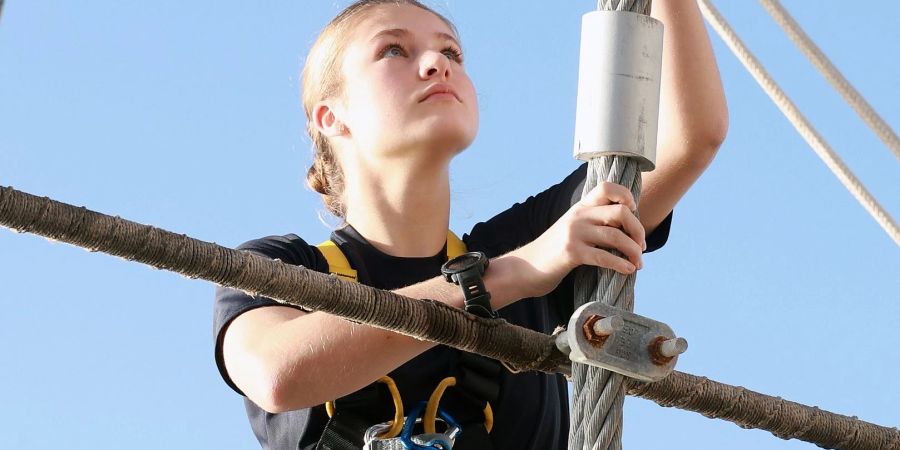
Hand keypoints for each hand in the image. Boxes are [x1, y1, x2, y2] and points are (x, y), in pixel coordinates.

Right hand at [510, 182, 646, 297]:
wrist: (528, 267)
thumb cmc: (555, 251)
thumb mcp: (573, 228)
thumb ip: (594, 222)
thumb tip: (628, 228)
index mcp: (580, 207)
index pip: (607, 187)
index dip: (625, 195)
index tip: (633, 211)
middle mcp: (579, 216)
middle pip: (620, 212)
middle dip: (638, 230)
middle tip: (641, 246)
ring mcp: (574, 233)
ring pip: (615, 236)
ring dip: (633, 250)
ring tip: (638, 263)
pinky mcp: (571, 253)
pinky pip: (604, 257)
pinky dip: (621, 264)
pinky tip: (628, 270)